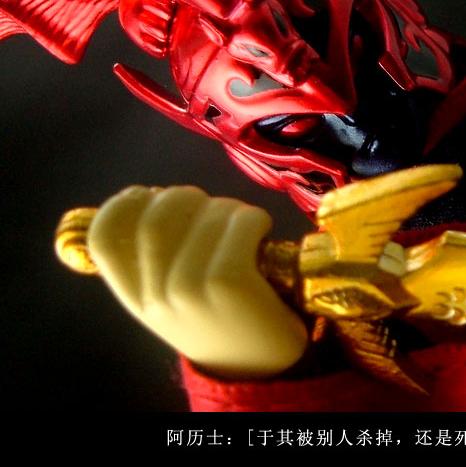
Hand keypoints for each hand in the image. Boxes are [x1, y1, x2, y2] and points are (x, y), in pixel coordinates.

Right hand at [87, 185, 307, 378]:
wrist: (263, 371)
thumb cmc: (223, 324)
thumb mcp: (173, 303)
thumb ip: (155, 264)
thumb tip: (151, 198)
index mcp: (136, 299)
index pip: (103, 239)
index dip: (122, 205)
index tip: (148, 193)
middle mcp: (156, 295)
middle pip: (157, 215)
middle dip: (186, 197)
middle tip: (210, 208)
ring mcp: (189, 288)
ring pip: (206, 214)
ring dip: (230, 209)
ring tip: (242, 225)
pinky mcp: (228, 283)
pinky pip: (240, 223)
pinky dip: (254, 218)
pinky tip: (261, 230)